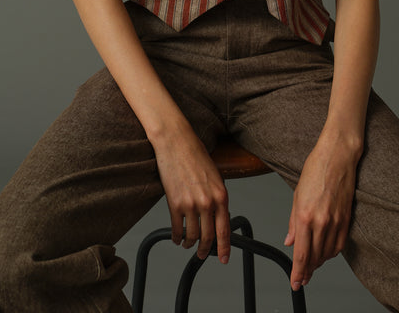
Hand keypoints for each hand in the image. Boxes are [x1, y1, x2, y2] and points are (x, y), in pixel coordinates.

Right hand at [154, 129, 230, 261]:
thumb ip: (217, 197)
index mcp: (221, 195)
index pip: (225, 229)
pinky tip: (176, 237)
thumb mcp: (215, 176)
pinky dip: (176, 237)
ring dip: (189, 244)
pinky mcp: (174, 203)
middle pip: (208, 237)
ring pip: (192, 236)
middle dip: (205, 250)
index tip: (224, 258)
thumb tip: (217, 217)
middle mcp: (207, 202)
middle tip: (203, 255)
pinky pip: (176, 229)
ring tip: (187, 244)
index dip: (225, 248)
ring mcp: (190, 204)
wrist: (176, 141)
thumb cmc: (195, 154)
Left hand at [284, 140, 357, 289]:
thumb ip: (293, 222)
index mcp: (304, 216)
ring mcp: (336, 221)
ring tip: (312, 265)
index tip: (295, 282)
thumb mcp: (297, 194)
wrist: (338, 156)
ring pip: (327, 253)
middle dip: (307, 271)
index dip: (298, 272)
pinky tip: (325, 252)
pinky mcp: (346, 218)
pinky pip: (339, 244)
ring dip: (318, 262)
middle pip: (314, 257)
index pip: (301, 254)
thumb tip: (289, 240)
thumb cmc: (316, 169)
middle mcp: (321, 222)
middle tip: (302, 278)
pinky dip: (331, 252)